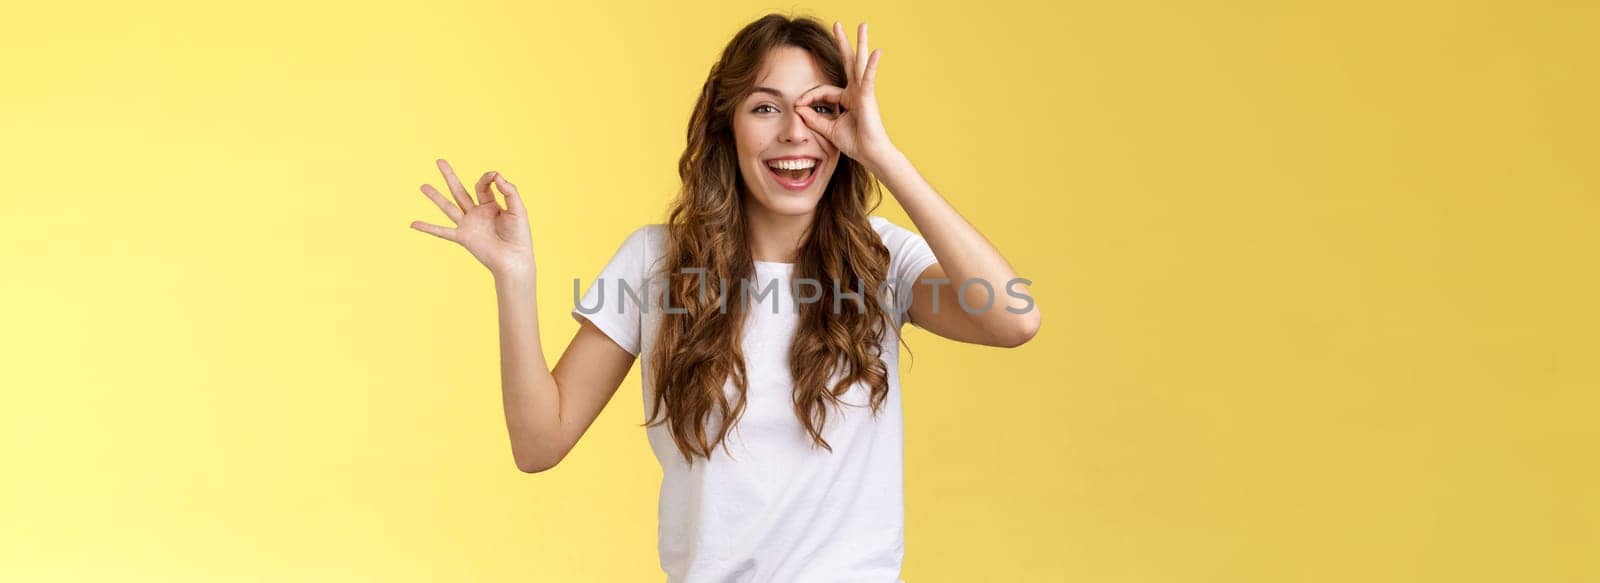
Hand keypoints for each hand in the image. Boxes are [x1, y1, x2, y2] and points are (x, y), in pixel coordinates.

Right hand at [410, 158, 533, 277]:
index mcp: (491, 205)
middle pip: (459, 190)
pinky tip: (413, 224)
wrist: (514, 259)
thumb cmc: (519, 235)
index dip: (488, 177)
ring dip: (435, 196)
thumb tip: (497, 175)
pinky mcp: (463, 237)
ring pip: (448, 206)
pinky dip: (427, 228)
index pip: (483, 185)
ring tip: (423, 186)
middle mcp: (477, 213)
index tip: (495, 177)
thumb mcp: (518, 208)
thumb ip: (509, 191)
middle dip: (449, 176)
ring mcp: (468, 225)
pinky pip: (442, 232)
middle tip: (439, 161)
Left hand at [796, 22, 897, 168]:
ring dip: (860, 43)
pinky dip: (871, 65)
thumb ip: (813, 118)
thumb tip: (798, 108)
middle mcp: (856, 91)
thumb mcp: (828, 128)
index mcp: (847, 98)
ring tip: (862, 25)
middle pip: (847, 62)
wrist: (870, 154)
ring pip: (859, 63)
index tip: (798, 106)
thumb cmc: (855, 142)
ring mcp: (863, 92)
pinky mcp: (868, 97)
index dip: (808, 97)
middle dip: (843, 43)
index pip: (823, 90)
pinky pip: (868, 78)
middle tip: (838, 25)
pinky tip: (876, 52)